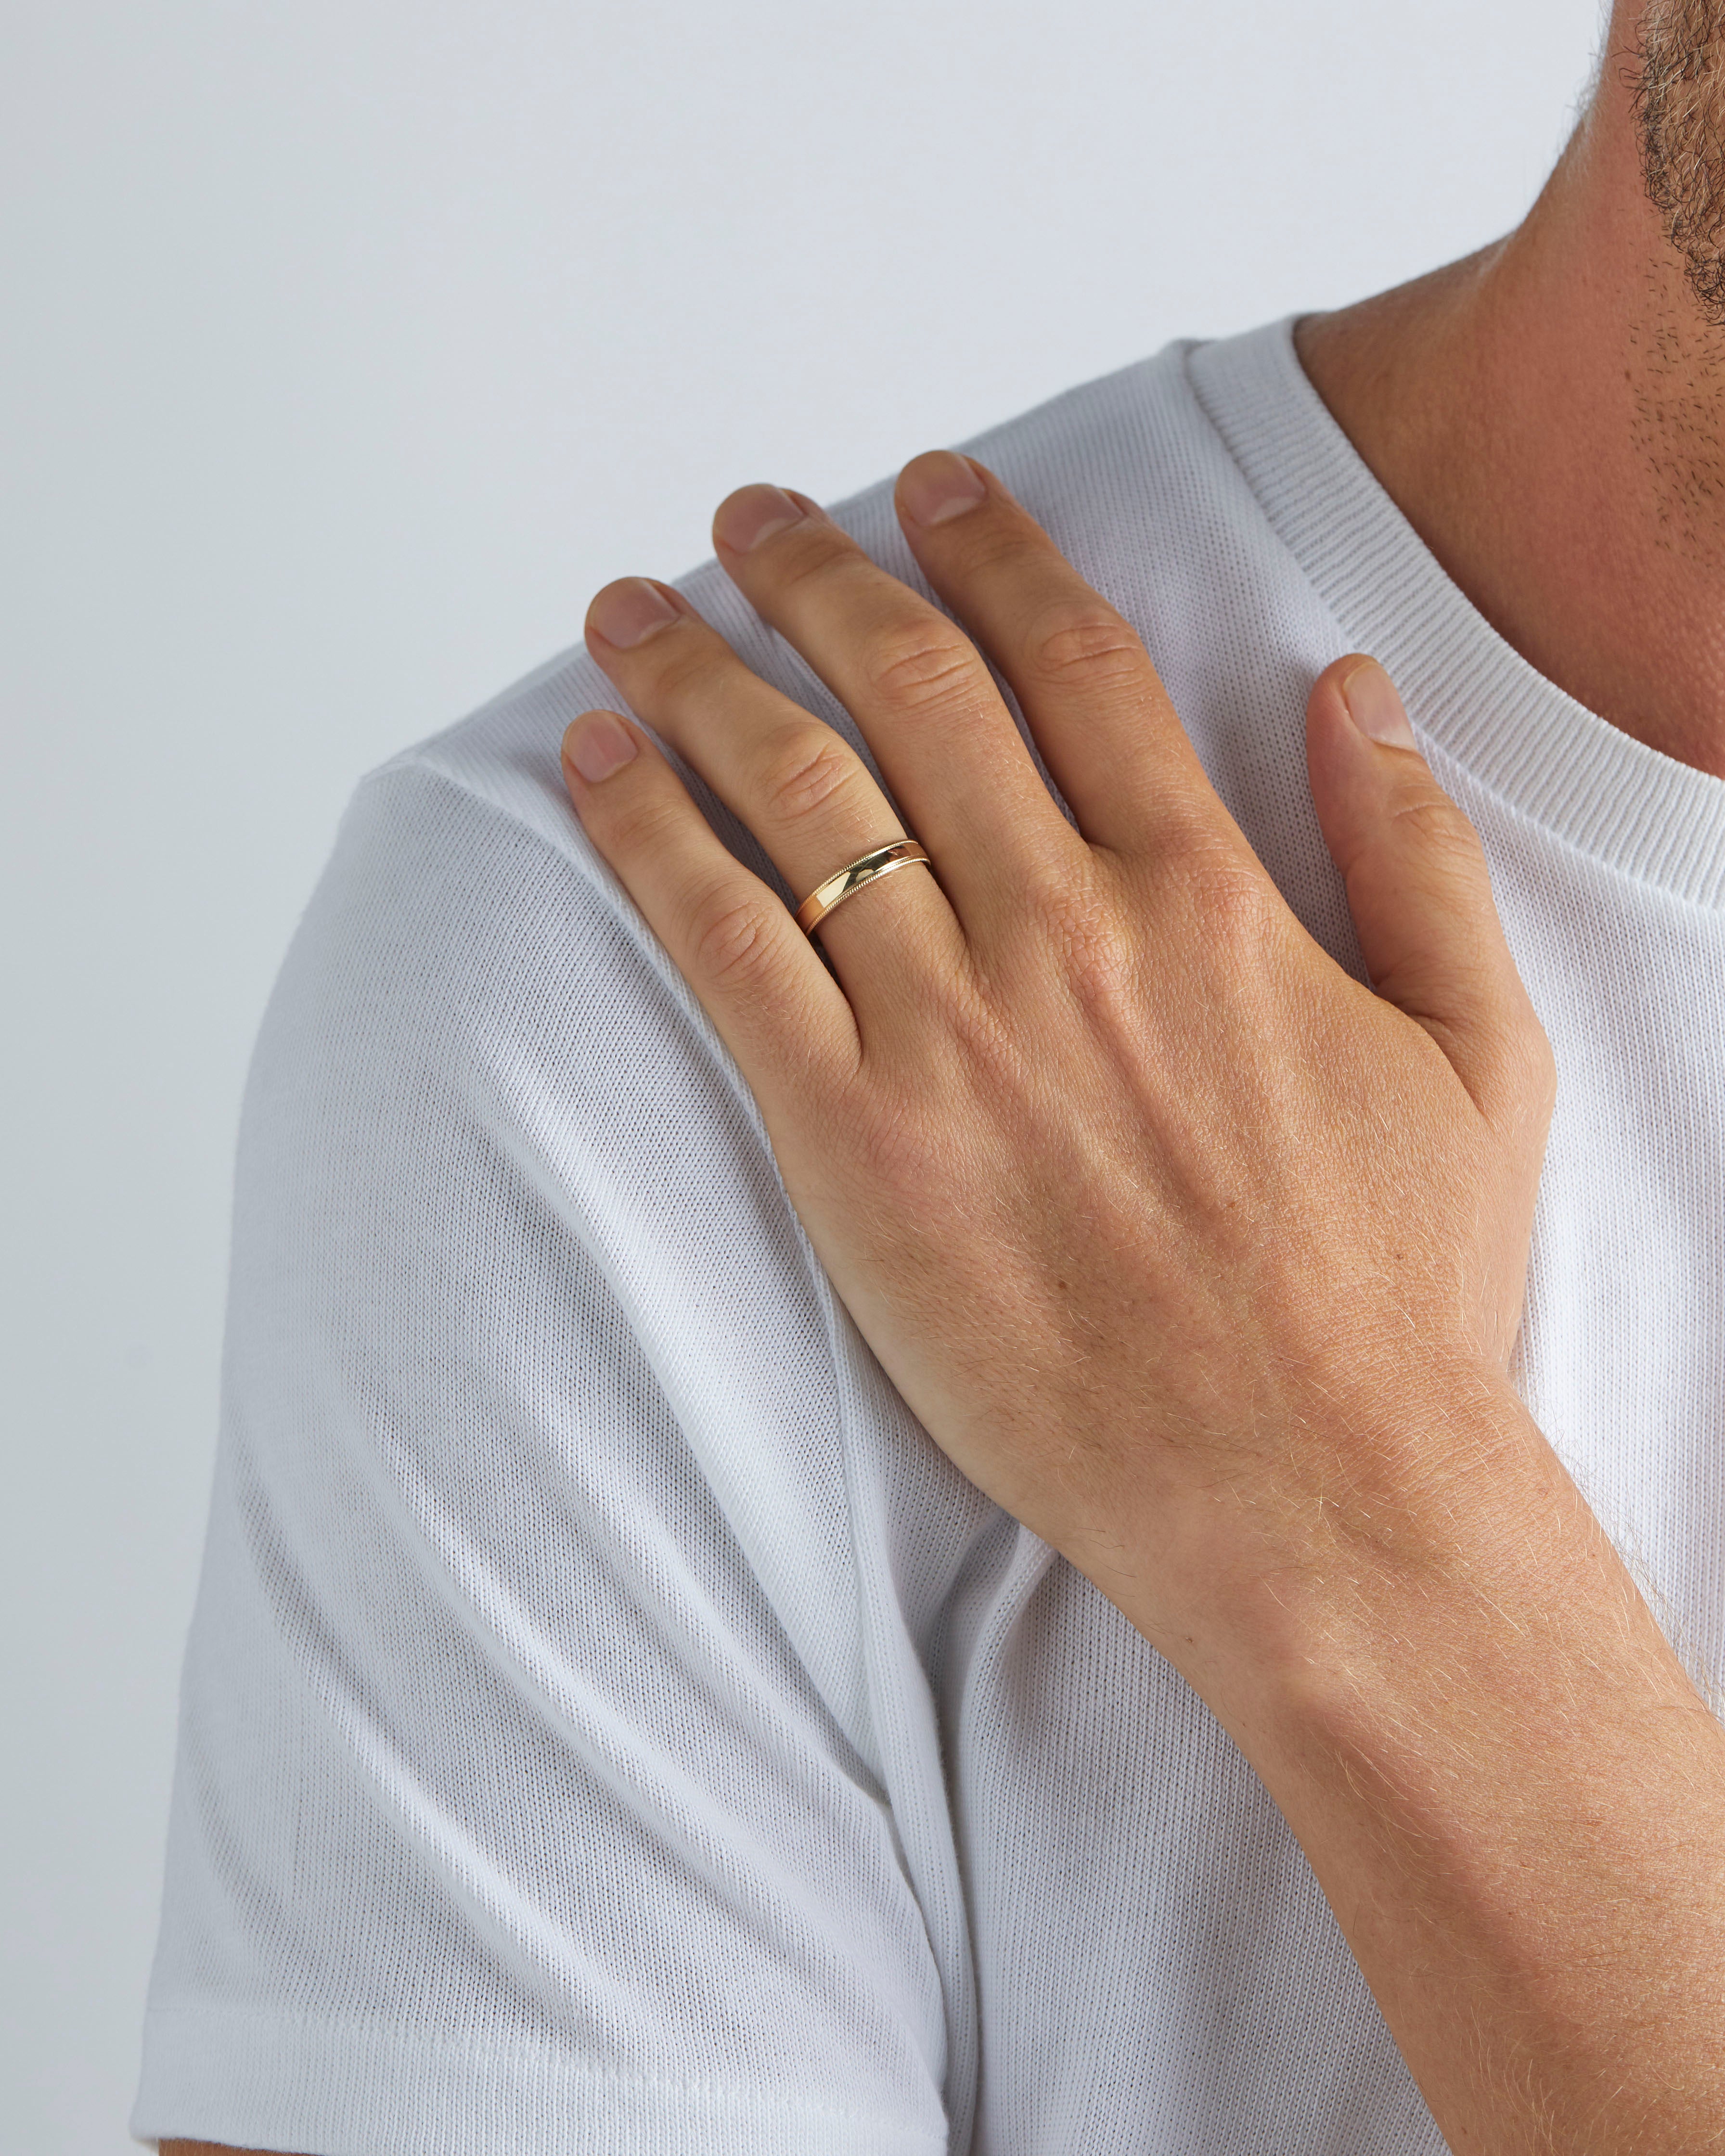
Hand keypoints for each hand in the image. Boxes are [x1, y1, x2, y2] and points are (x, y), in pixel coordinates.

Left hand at [561, 457, 1724, 2153]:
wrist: (1312, 1492)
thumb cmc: (1401, 1291)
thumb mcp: (1480, 1051)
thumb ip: (1413, 849)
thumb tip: (1352, 683)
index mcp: (1207, 899)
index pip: (1071, 658)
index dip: (987, 546)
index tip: (926, 486)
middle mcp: (1066, 936)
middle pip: (911, 689)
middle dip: (814, 573)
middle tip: (749, 515)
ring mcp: (951, 1037)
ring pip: (794, 790)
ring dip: (698, 673)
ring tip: (629, 609)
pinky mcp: (853, 1144)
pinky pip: (724, 949)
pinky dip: (648, 838)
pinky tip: (595, 763)